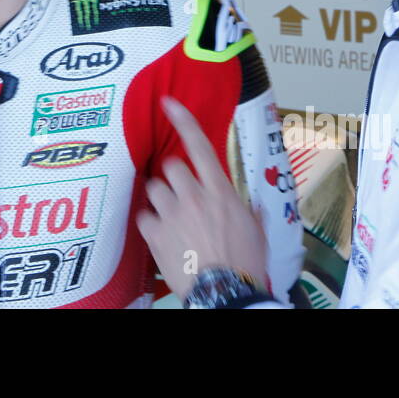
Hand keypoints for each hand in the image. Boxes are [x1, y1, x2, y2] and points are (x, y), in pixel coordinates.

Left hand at [136, 95, 268, 301]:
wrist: (226, 294)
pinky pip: (143, 216)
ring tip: (169, 214)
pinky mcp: (155, 233)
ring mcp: (172, 213)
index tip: (169, 103)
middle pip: (171, 166)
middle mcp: (193, 196)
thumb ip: (248, 212)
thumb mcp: (256, 232)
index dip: (183, 120)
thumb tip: (252, 206)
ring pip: (154, 188)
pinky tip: (158, 231)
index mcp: (220, 191)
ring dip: (159, 198)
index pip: (199, 145)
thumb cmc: (245, 264)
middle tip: (179, 191)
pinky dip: (148, 221)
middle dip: (173, 176)